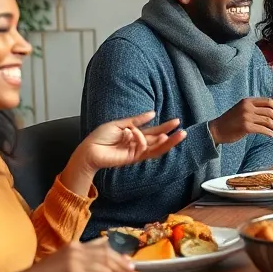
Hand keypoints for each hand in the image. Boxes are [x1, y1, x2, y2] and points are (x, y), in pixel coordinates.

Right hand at [27, 238, 133, 271]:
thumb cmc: (50, 271)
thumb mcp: (67, 257)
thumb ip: (84, 253)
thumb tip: (104, 251)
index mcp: (77, 244)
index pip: (102, 247)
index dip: (117, 254)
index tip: (128, 260)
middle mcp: (77, 250)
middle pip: (106, 255)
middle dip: (120, 263)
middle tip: (131, 270)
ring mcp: (76, 260)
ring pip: (103, 266)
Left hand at [68, 112, 185, 174]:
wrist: (90, 149)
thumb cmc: (101, 136)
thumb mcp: (120, 123)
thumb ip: (136, 120)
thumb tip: (152, 113)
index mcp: (135, 135)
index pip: (153, 131)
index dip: (164, 127)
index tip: (176, 121)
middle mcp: (137, 144)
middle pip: (158, 140)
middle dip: (171, 136)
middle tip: (182, 131)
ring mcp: (136, 151)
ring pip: (156, 148)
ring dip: (168, 142)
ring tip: (179, 135)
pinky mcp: (133, 158)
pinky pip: (145, 149)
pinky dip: (145, 140)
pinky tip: (145, 134)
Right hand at [209, 97, 272, 144]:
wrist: (217, 130)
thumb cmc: (230, 121)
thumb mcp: (241, 109)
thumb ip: (253, 108)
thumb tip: (271, 112)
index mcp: (247, 101)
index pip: (267, 101)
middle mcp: (247, 107)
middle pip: (269, 111)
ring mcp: (246, 117)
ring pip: (267, 120)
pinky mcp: (246, 127)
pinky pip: (262, 129)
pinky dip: (269, 132)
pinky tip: (271, 135)